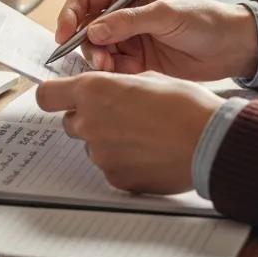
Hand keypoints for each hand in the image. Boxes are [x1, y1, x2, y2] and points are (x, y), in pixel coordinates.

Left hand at [35, 71, 221, 193]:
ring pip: (92, 145)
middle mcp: (90, 123)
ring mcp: (101, 154)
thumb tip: (108, 90)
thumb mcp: (147, 78)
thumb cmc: (185, 105)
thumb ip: (116, 84)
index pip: (47, 96)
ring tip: (143, 135)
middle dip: (88, 116)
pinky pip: (111, 167)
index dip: (55, 95)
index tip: (62, 95)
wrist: (209, 141)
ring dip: (108, 139)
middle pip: (70, 121)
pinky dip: (124, 161)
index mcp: (94, 91)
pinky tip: (149, 153)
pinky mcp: (116, 178)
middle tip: (119, 113)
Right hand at [54, 0, 257, 80]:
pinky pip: (113, 69)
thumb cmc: (205, 19)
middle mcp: (123, 16)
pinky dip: (109, 75)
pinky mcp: (137, 64)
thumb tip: (95, 28)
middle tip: (98, 58)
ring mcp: (129, 40)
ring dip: (97, 60)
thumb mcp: (167, 14)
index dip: (71, 14)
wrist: (232, 47)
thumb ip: (130, 20)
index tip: (65, 34)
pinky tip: (118, 78)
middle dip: (84, 43)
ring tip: (109, 69)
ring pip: (97, 51)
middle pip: (86, 28)